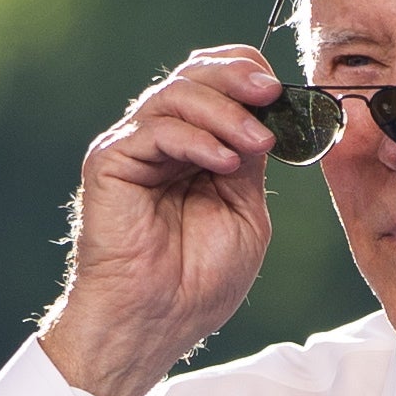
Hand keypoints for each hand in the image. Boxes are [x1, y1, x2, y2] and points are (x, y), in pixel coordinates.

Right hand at [36, 46, 282, 395]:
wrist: (157, 322)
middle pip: (194, 74)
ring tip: (257, 143)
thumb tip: (268, 112)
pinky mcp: (110, 161)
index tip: (285, 93)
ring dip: (225, 111)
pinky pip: (155, 129)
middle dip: (238, 76)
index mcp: (194, 146)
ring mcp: (134, 147)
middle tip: (272, 93)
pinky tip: (225, 162)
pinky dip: (196, 138)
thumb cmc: (197, 281)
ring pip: (175, 93)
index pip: (216, 82)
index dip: (248, 75)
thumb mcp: (245, 211)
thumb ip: (251, 160)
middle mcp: (162, 138)